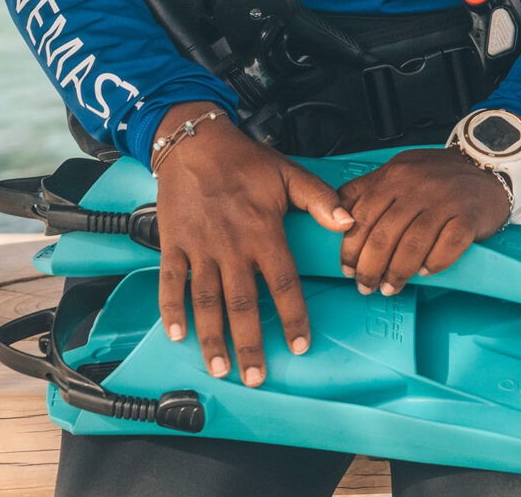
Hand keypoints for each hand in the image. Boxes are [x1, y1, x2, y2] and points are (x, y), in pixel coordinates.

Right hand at [151, 102, 352, 386]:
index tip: (300, 345)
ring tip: (219, 368)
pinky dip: (171, 309)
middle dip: (250, 344)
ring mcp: (200, 248)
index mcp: (264, 233)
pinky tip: (176, 335)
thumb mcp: (289, 175)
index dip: (294, 317)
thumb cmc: (245, 161)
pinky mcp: (173, 244)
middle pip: (243, 305)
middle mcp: (232, 247)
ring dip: (212, 337)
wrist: (195, 143)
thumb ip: (321, 201)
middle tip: (255, 376)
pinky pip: (170, 282)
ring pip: (206, 301)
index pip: (284, 284)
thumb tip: (349, 222)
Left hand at [336, 147, 512, 295]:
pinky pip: (447, 248)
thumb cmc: (438, 175)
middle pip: (384, 236)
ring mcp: (445, 201)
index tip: (348, 269)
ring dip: (397, 274)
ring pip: (412, 247)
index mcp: (395, 176)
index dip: (350, 249)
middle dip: (370, 269)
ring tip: (390, 287)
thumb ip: (365, 190)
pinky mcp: (469, 217)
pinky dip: (433, 265)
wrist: (488, 165)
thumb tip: (335, 217)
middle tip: (366, 286)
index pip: (362, 217)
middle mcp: (418, 186)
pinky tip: (424, 271)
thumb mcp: (397, 171)